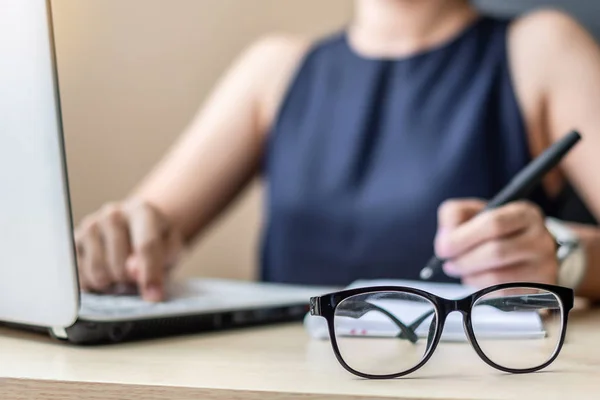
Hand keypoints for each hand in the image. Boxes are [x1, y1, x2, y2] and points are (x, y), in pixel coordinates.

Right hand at [74, 199, 182, 301]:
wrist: (136, 226)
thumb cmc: (156, 240)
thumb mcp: (171, 249)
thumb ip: (160, 260)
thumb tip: (134, 273)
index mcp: (142, 211)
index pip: (146, 246)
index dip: (151, 275)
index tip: (154, 297)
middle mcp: (112, 214)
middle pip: (120, 265)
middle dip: (130, 281)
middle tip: (136, 278)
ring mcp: (89, 226)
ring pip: (98, 273)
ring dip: (111, 284)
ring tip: (121, 276)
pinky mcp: (72, 241)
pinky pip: (79, 276)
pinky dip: (93, 284)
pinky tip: (104, 275)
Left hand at [434, 199, 557, 287]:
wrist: (522, 249)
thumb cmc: (493, 230)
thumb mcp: (472, 212)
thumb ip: (453, 215)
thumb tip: (446, 239)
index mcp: (524, 213)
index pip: (493, 223)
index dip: (462, 238)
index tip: (443, 249)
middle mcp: (541, 238)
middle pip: (495, 252)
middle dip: (464, 261)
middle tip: (449, 264)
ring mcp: (545, 266)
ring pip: (498, 277)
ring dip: (470, 277)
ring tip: (462, 271)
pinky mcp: (540, 290)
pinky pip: (503, 294)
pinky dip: (481, 288)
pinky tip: (476, 280)